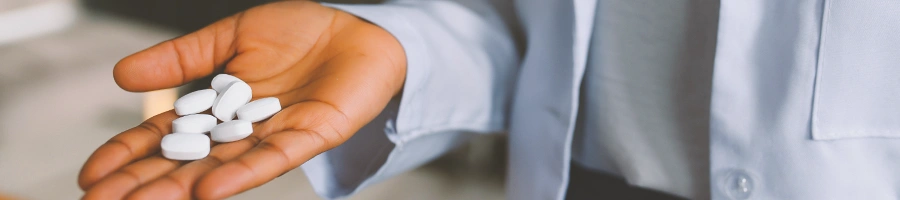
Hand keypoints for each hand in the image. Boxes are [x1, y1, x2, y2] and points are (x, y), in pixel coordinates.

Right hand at [78, 1, 405, 198]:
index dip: (127, 156)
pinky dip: (243, 173)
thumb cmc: (299, 34)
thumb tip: (121, 75)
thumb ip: (181, 58)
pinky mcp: (311, 134)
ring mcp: (275, 137)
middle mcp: (242, 131)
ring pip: (222, 168)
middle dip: (143, 185)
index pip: (164, 138)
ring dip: (182, 188)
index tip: (90, 177)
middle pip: (186, 163)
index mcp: (218, 109)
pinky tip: (211, 190)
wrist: (356, 27)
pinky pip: (274, 158)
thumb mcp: (230, 38)